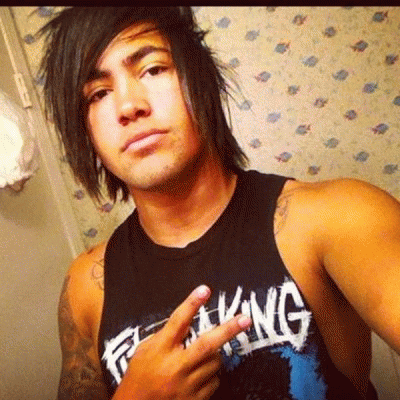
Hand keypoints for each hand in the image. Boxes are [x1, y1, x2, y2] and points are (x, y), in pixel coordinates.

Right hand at [113, 285, 251, 399]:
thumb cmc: (138, 376)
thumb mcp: (145, 350)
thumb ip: (165, 335)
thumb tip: (187, 324)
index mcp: (160, 350)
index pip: (178, 321)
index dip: (192, 303)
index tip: (205, 290)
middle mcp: (175, 367)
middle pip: (207, 345)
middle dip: (229, 330)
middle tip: (245, 319)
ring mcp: (187, 385)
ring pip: (214, 362)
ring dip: (213, 354)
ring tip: (198, 357)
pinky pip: (214, 381)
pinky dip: (210, 374)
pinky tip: (197, 375)